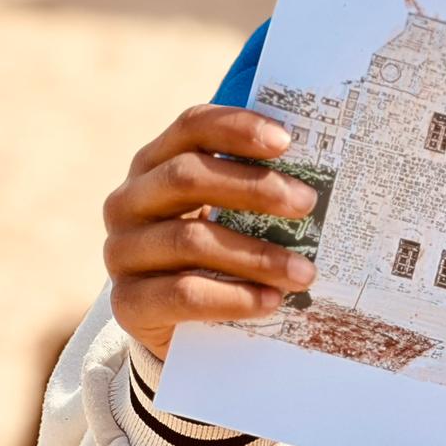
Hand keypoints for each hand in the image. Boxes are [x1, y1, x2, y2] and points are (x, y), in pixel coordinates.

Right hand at [103, 105, 319, 359]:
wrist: (176, 319)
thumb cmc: (216, 246)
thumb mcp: (230, 210)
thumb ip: (257, 185)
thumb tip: (322, 175)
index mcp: (156, 162)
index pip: (192, 126)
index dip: (237, 128)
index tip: (287, 142)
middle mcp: (129, 200)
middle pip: (188, 177)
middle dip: (255, 188)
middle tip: (308, 204)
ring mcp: (122, 251)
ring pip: (190, 240)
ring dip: (257, 255)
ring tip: (304, 272)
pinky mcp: (127, 302)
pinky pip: (183, 294)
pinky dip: (234, 297)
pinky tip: (271, 301)